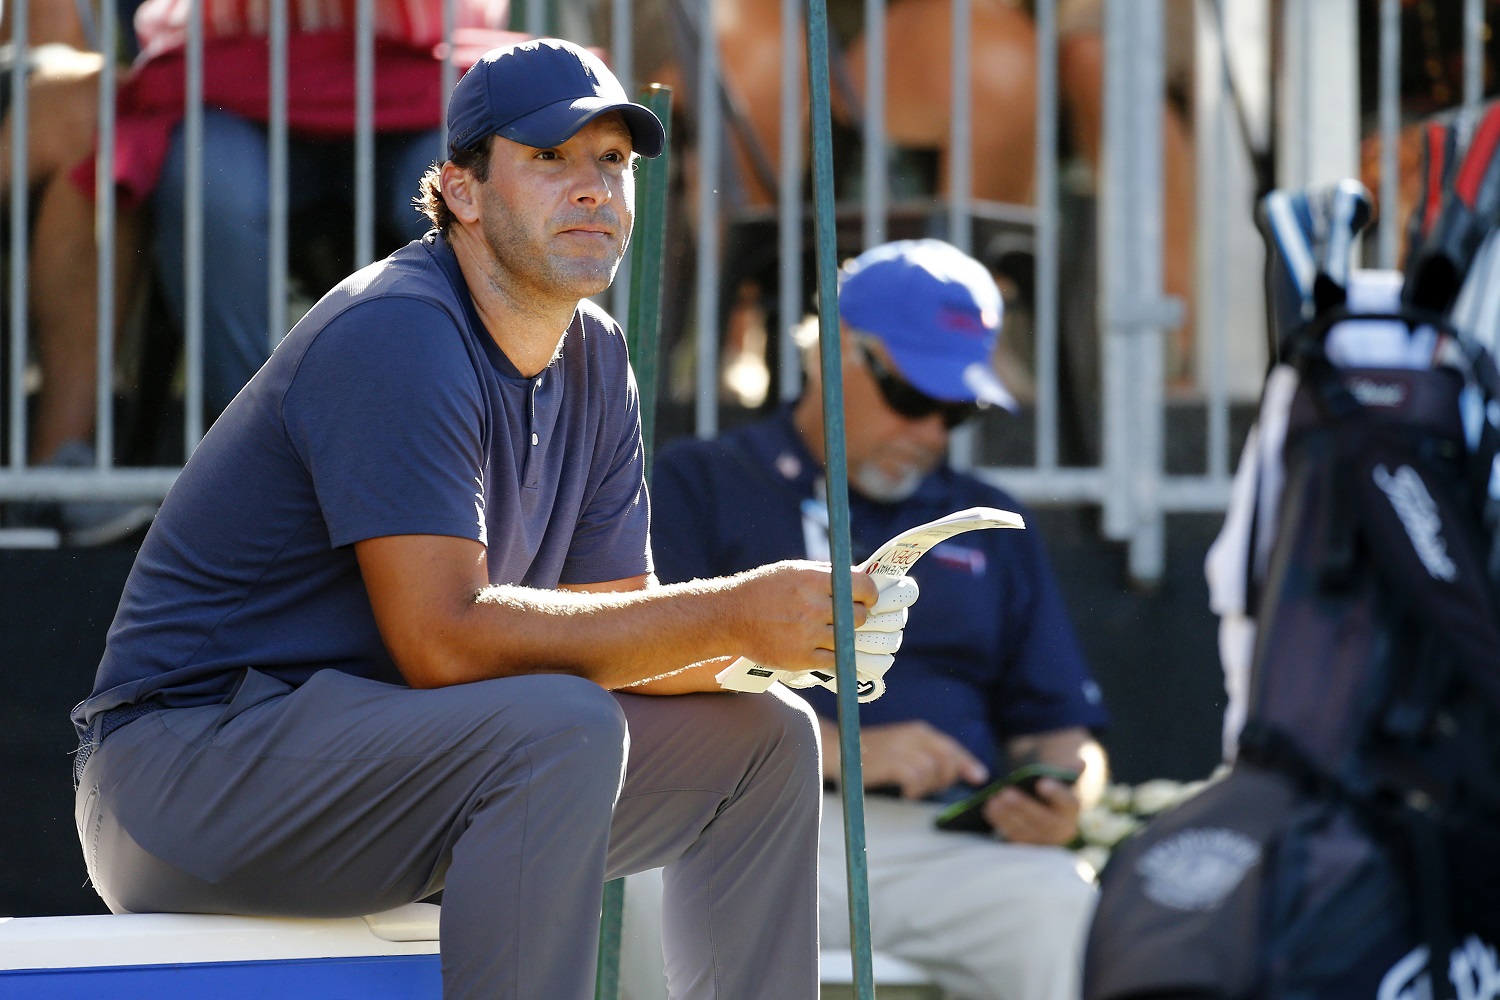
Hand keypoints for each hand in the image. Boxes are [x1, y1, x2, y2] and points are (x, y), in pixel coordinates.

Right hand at [728, 560, 878, 672]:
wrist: (730, 617)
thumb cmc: (764, 590)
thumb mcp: (793, 571)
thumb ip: (827, 574)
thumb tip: (859, 579)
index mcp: (812, 581)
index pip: (862, 588)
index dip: (869, 594)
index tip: (867, 599)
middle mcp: (812, 607)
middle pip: (858, 616)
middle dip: (856, 615)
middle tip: (846, 616)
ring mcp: (807, 635)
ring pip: (848, 639)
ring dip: (843, 636)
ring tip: (830, 630)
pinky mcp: (801, 658)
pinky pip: (833, 660)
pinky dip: (833, 654)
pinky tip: (824, 646)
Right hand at [860, 721, 988, 799]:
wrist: (839, 748)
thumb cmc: (872, 754)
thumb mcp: (903, 748)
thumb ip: (926, 755)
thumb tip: (954, 771)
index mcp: (918, 730)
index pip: (952, 746)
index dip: (968, 762)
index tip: (979, 777)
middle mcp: (912, 735)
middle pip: (948, 758)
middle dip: (949, 777)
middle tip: (934, 788)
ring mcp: (901, 748)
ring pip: (934, 769)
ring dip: (929, 786)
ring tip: (915, 791)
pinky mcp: (890, 761)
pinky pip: (915, 777)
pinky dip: (915, 789)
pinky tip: (906, 794)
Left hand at [981, 776, 1080, 845]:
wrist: (1047, 805)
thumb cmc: (1051, 785)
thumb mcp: (1060, 776)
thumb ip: (1068, 769)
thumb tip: (1082, 763)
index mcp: (1072, 809)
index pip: (1068, 802)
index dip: (1056, 793)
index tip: (1041, 782)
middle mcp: (1063, 830)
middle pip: (1043, 820)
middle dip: (1023, 806)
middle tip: (1005, 792)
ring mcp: (1045, 841)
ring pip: (1026, 831)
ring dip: (1008, 816)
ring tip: (994, 800)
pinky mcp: (1028, 845)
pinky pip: (1013, 837)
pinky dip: (1000, 823)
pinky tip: (989, 810)